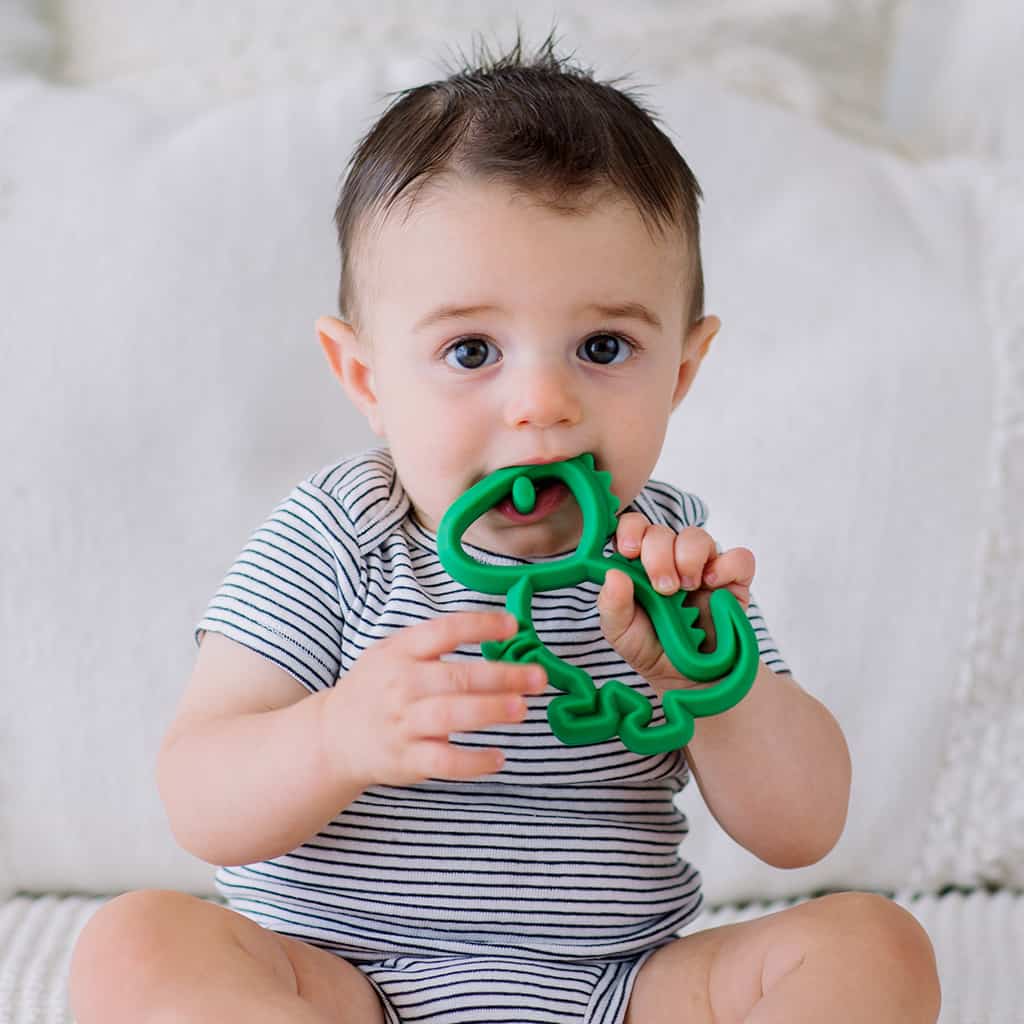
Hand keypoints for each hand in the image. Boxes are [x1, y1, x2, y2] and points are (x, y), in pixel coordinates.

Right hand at [320, 611, 546, 787]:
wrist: (335, 735)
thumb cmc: (378, 687)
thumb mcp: (393, 651)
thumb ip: (435, 642)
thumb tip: (498, 629)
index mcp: (401, 651)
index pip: (444, 632)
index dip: (479, 626)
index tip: (512, 626)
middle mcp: (401, 685)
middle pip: (455, 677)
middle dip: (501, 677)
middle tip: (537, 677)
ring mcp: (402, 723)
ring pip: (450, 716)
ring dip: (489, 711)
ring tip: (522, 709)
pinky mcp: (406, 759)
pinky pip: (444, 761)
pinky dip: (473, 762)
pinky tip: (499, 757)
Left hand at [597, 515, 754, 691]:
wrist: (688, 679)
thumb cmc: (651, 648)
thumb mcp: (621, 632)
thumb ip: (612, 605)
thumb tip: (613, 574)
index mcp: (638, 563)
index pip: (634, 527)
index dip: (631, 530)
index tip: (628, 551)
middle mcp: (670, 558)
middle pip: (662, 531)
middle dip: (658, 555)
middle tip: (663, 588)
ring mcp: (703, 567)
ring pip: (698, 536)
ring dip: (688, 558)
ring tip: (686, 589)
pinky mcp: (733, 581)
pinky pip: (739, 557)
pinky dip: (726, 567)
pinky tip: (712, 586)